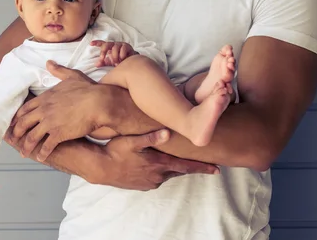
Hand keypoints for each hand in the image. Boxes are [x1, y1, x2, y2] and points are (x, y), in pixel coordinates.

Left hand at [6, 61, 108, 160]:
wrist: (98, 103)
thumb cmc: (87, 89)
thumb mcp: (71, 76)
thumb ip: (58, 70)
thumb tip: (48, 62)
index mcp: (45, 98)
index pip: (25, 109)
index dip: (18, 117)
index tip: (14, 122)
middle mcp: (44, 111)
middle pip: (24, 123)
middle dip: (17, 132)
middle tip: (14, 139)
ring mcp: (50, 123)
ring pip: (32, 137)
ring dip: (26, 146)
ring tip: (24, 153)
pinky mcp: (58, 134)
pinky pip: (46, 146)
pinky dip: (42, 153)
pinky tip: (40, 157)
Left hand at [90, 40, 136, 65]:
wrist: (132, 62)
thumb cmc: (120, 61)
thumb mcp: (110, 62)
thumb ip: (103, 62)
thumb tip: (96, 64)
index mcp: (110, 47)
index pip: (102, 43)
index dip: (96, 43)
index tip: (90, 44)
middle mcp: (114, 44)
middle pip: (106, 44)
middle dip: (103, 51)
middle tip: (102, 59)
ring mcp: (121, 44)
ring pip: (114, 48)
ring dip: (114, 56)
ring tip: (116, 62)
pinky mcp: (127, 46)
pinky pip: (123, 49)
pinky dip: (121, 56)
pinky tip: (122, 60)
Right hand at [99, 129, 219, 190]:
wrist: (99, 168)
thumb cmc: (115, 151)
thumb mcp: (131, 140)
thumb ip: (150, 137)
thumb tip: (167, 132)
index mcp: (157, 164)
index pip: (185, 167)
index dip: (202, 167)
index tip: (216, 169)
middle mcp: (156, 176)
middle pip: (180, 171)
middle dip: (193, 167)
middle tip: (208, 165)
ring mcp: (149, 182)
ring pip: (169, 174)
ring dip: (177, 168)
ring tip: (184, 162)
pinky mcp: (142, 185)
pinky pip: (159, 177)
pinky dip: (164, 171)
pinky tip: (162, 165)